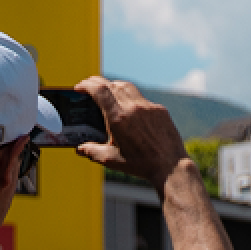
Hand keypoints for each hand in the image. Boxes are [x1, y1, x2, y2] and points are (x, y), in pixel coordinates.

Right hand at [71, 77, 186, 187]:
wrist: (171, 166)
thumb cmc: (141, 165)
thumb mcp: (111, 160)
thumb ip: (92, 151)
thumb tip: (79, 148)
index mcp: (118, 118)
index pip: (99, 90)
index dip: (87, 85)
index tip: (79, 87)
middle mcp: (133, 108)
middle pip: (112, 85)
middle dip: (97, 83)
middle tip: (89, 87)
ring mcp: (149, 107)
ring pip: (127, 87)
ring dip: (114, 86)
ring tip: (107, 92)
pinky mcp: (160, 110)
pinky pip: (142, 98)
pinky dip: (131, 98)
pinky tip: (128, 107)